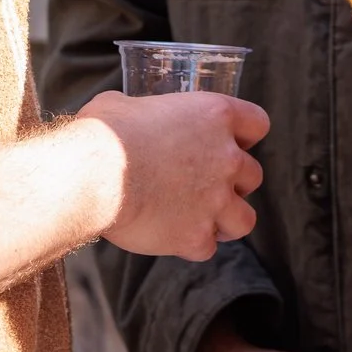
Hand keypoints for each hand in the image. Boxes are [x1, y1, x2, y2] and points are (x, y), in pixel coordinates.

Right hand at [78, 89, 266, 259]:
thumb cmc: (105, 133)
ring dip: (226, 219)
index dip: (244, 136)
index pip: (257, 124)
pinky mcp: (196, 236)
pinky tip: (172, 237)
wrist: (95, 175)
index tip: (229, 143)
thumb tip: (124, 115)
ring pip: (245, 219)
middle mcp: (226, 158)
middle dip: (234, 183)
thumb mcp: (123, 104)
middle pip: (253, 175)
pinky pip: (207, 248)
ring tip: (203, 219)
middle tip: (206, 185)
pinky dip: (192, 244)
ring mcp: (215, 200)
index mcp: (215, 116)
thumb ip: (140, 110)